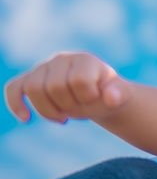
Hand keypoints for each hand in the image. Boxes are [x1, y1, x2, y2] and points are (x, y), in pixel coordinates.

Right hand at [4, 52, 131, 123]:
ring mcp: (44, 69)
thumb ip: (119, 95)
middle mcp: (62, 60)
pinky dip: (16, 104)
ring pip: (33, 89)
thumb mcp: (120, 97)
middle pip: (54, 87)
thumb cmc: (110, 96)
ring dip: (48, 111)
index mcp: (85, 60)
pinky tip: (26, 118)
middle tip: (82, 110)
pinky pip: (14, 88)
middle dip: (69, 106)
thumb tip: (111, 98)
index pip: (79, 81)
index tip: (96, 99)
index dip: (88, 97)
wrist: (100, 96)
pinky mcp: (30, 80)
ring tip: (64, 116)